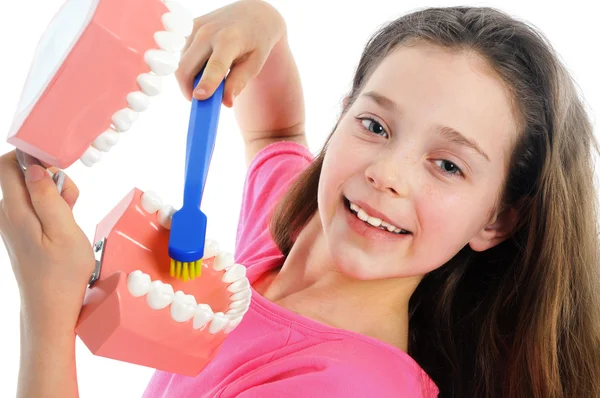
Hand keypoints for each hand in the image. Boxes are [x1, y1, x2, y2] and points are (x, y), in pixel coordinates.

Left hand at [0, 150, 94, 327]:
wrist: (51, 307)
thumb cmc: (62, 273)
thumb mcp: (64, 231)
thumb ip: (48, 197)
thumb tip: (34, 168)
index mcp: (15, 211)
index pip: (8, 165)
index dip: (31, 156)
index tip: (57, 165)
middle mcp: (8, 215)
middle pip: (23, 176)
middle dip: (51, 178)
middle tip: (70, 200)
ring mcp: (13, 225)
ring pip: (32, 192)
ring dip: (56, 196)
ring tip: (70, 217)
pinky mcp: (22, 233)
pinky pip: (35, 208)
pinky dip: (53, 210)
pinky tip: (64, 227)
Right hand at [175, 0, 285, 106]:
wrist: (254, 13)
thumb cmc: (257, 41)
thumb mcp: (255, 64)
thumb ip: (239, 83)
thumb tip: (226, 103)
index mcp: (230, 40)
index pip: (215, 65)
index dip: (206, 83)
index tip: (198, 98)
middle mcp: (209, 31)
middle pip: (186, 67)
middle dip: (187, 89)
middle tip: (199, 101)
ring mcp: (197, 26)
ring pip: (182, 62)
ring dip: (189, 78)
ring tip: (207, 80)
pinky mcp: (191, 25)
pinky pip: (184, 53)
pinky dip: (190, 65)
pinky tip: (205, 65)